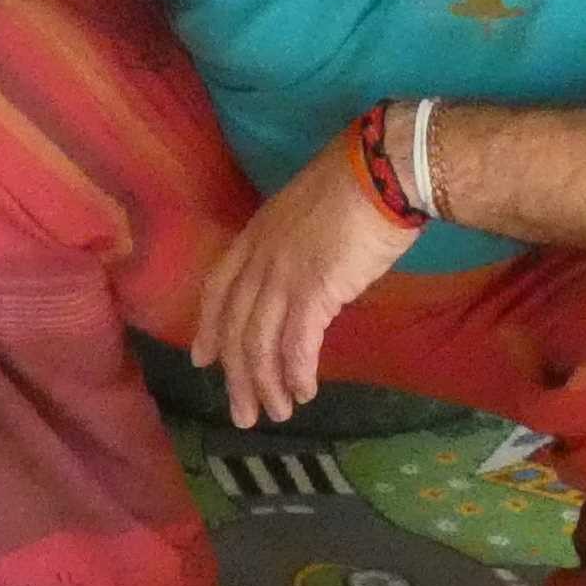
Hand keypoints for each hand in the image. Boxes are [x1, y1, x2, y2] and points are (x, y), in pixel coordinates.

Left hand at [195, 137, 421, 427]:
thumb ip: (294, 250)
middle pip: (235, 327)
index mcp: (255, 236)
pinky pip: (295, 343)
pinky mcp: (314, 290)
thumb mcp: (308, 217)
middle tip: (243, 415)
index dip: (208, 328)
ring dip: (266, 384)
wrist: (382, 171)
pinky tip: (303, 392)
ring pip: (259, 343)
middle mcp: (260, 258)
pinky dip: (296, 373)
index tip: (203, 360)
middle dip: (237, 377)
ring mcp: (283, 274)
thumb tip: (305, 283)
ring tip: (276, 413)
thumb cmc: (357, 186)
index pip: (217, 289)